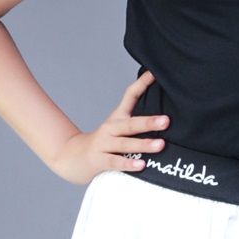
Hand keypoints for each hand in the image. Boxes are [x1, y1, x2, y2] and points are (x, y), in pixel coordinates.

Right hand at [49, 69, 168, 185]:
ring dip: (143, 144)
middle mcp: (110, 129)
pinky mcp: (99, 160)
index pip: (130, 96)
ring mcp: (103, 144)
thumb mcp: (117, 128)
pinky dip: (128, 164)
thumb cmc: (102, 143)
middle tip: (166, 121)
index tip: (154, 73)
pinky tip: (141, 164)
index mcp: (117, 118)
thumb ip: (137, 123)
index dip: (142, 84)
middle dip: (149, 122)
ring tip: (160, 145)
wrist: (72, 157)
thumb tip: (162, 116)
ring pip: (125, 144)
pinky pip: (115, 162)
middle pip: (130, 124)